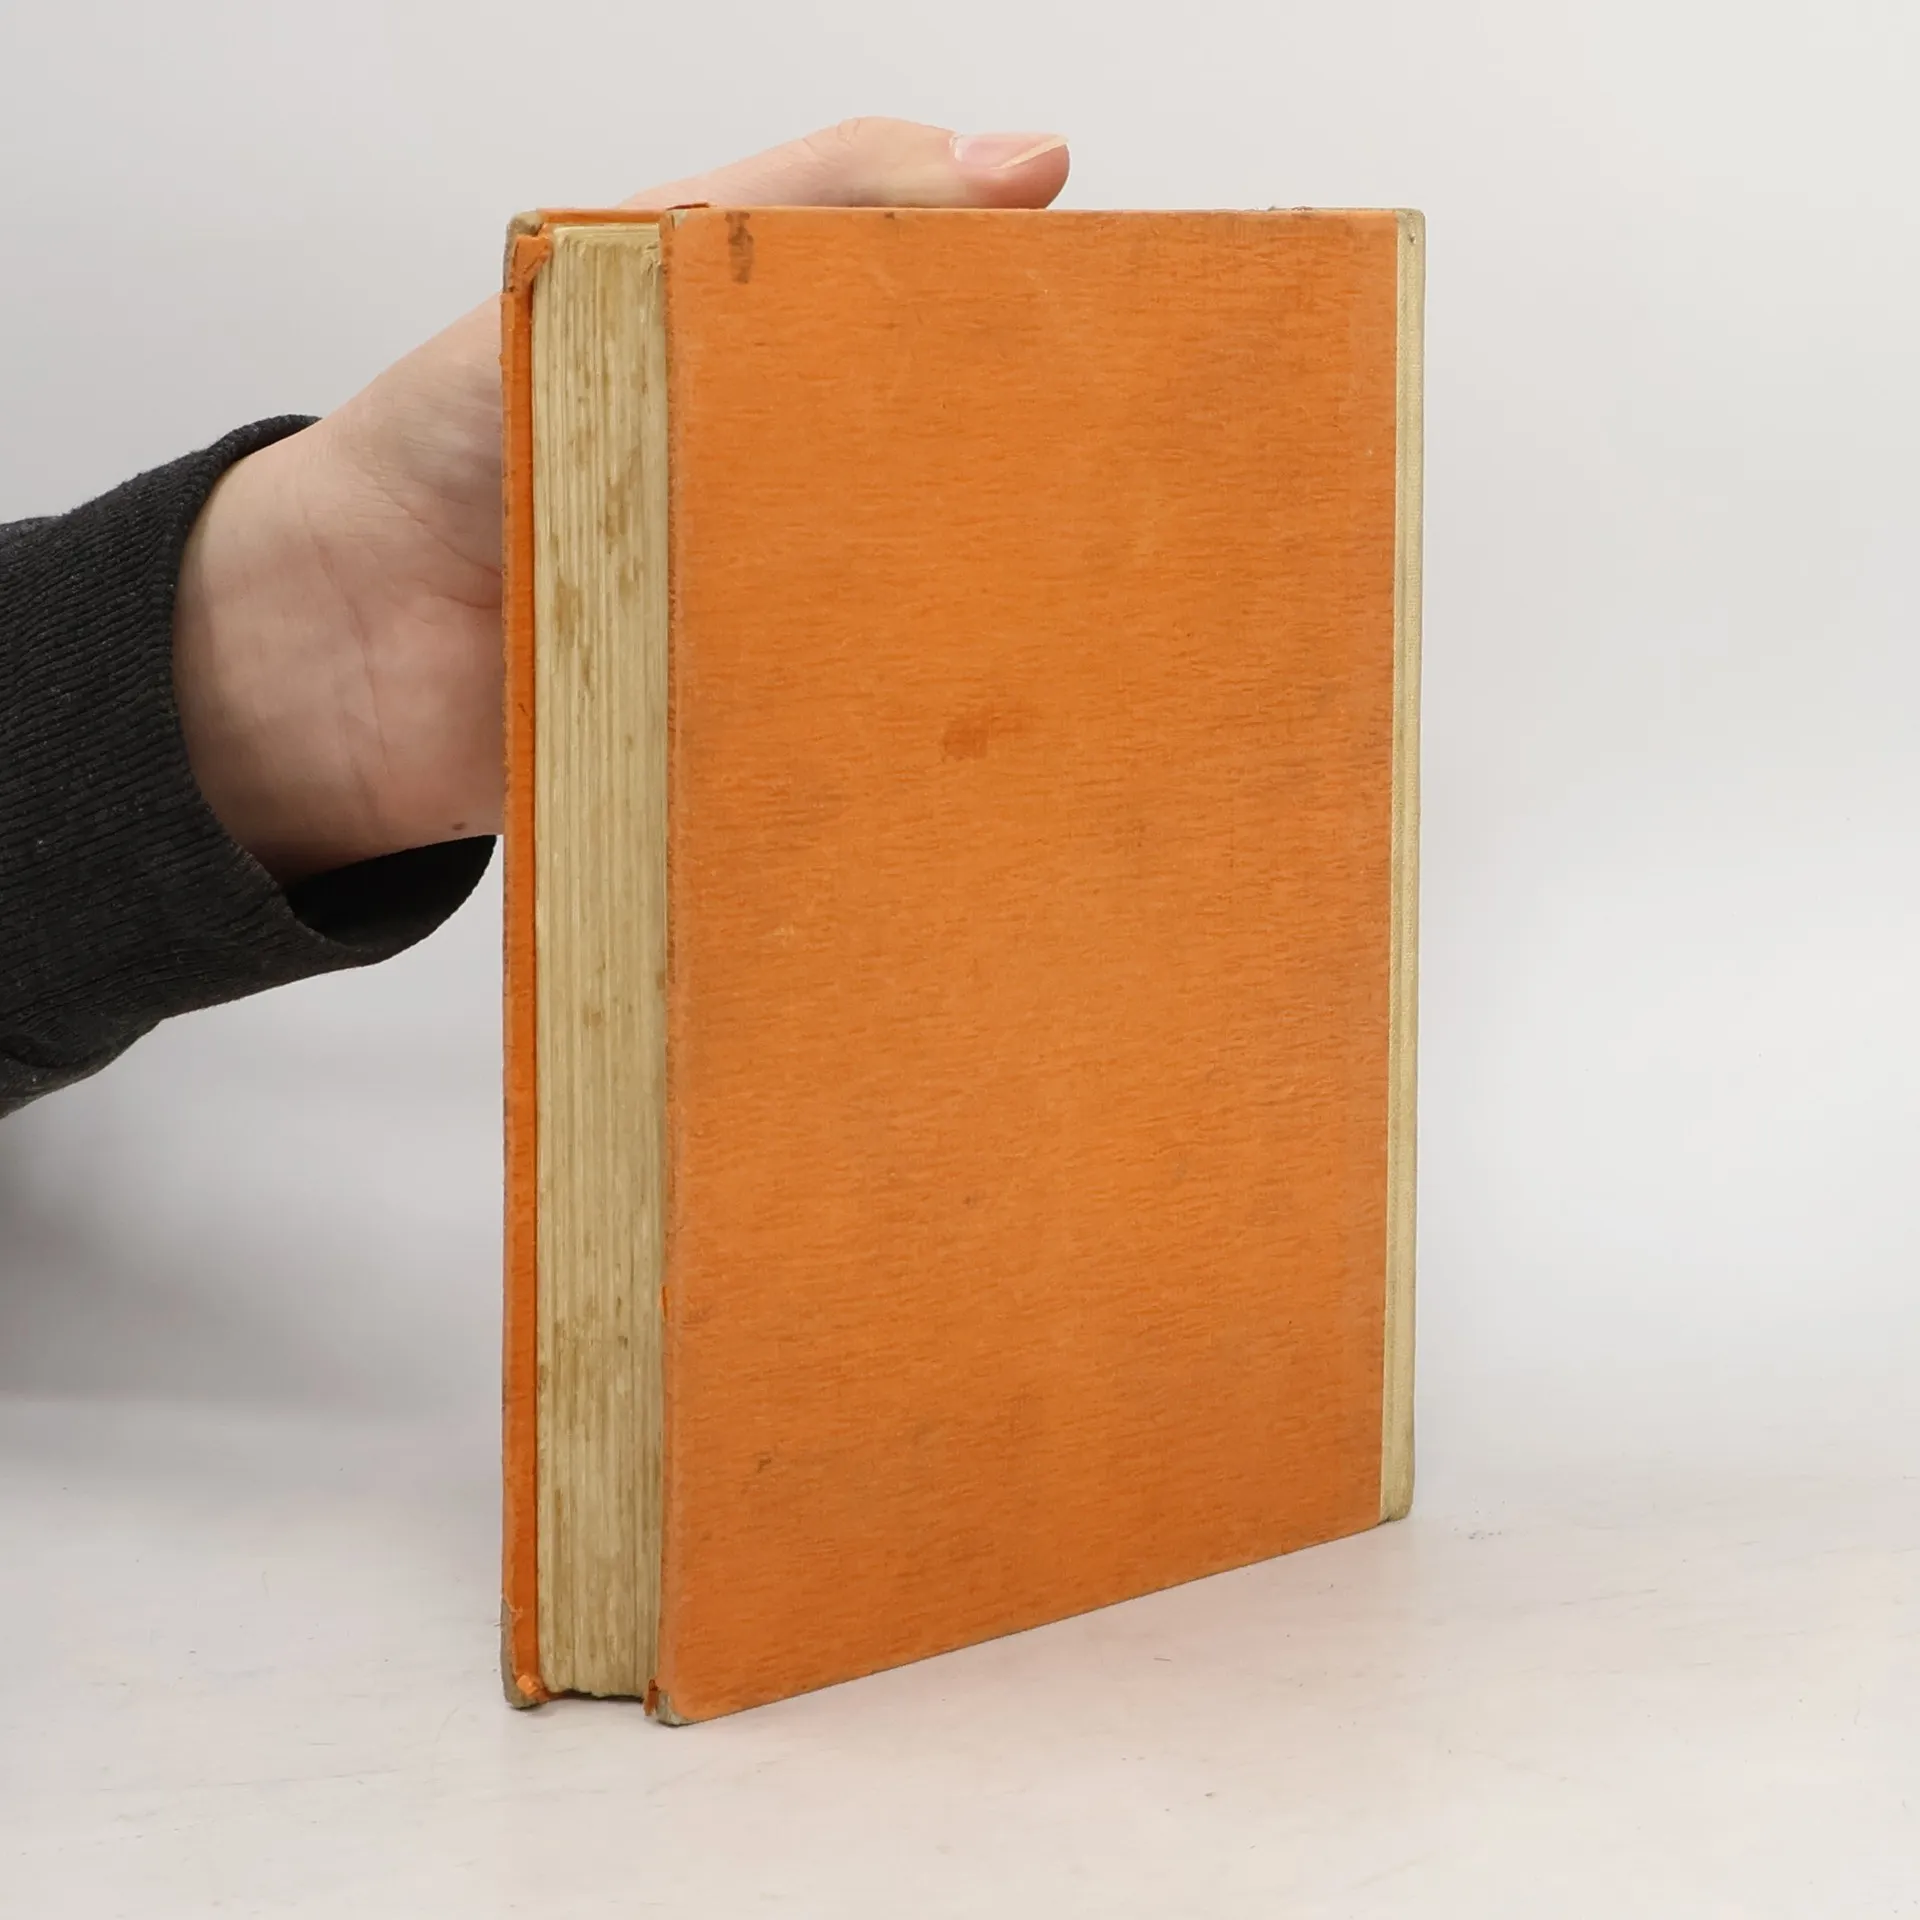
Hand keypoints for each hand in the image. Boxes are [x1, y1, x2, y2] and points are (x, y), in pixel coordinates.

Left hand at [172, 119, 1069, 882]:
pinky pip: (860, 716)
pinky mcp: (769, 721)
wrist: (335, 651)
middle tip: (1120, 489)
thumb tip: (1015, 160)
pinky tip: (972, 712)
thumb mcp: (614, 272)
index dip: (1040, 322)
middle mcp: (801, 486)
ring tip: (1070, 608)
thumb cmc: (452, 436)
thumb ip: (788, 206)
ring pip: (926, 600)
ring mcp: (786, 607)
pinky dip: (910, 716)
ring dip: (983, 606)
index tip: (1132, 326)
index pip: (949, 325)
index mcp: (783, 366)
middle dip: (1033, 480)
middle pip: (955, 474)